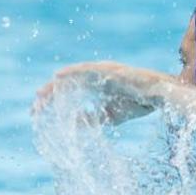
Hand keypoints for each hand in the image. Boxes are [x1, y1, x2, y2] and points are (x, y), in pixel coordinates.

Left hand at [34, 61, 169, 124]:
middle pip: (66, 85)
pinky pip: (87, 69)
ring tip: (41, 92)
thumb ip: (92, 118)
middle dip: (49, 95)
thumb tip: (73, 124)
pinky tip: (59, 75)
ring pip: (73, 77)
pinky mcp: (109, 70)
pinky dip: (72, 72)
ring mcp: (101, 72)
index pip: (67, 94)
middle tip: (34, 106)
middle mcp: (94, 78)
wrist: (161, 96)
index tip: (37, 113)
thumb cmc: (138, 103)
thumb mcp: (109, 116)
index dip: (51, 101)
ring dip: (57, 84)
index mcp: (93, 88)